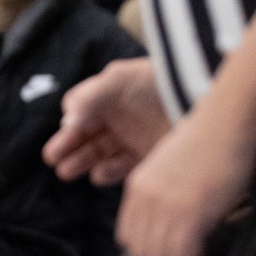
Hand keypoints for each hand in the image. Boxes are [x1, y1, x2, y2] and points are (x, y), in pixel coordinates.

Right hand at [44, 58, 170, 186]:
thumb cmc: (157, 80)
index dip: (66, 129)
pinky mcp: (149, 156)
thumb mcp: (118, 79)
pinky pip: (124, 169)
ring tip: (68, 171)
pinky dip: (109, 173)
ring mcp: (132, 138)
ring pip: (99, 154)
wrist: (201, 96)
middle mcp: (116, 118)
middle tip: (55, 161)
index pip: (77, 114)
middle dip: (67, 149)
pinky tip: (98, 175)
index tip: (59, 143)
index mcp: (105, 97)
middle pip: (84, 137)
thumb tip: (67, 123)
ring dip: (82, 162)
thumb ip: (89, 97)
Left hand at [117, 106, 255, 255]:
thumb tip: (177, 228)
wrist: (224, 122)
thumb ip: (167, 198)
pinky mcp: (190, 211)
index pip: (130, 236)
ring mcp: (166, 204)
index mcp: (138, 187)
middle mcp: (146, 197)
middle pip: (142, 251)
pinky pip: (183, 254)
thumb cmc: (208, 144)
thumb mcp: (174, 171)